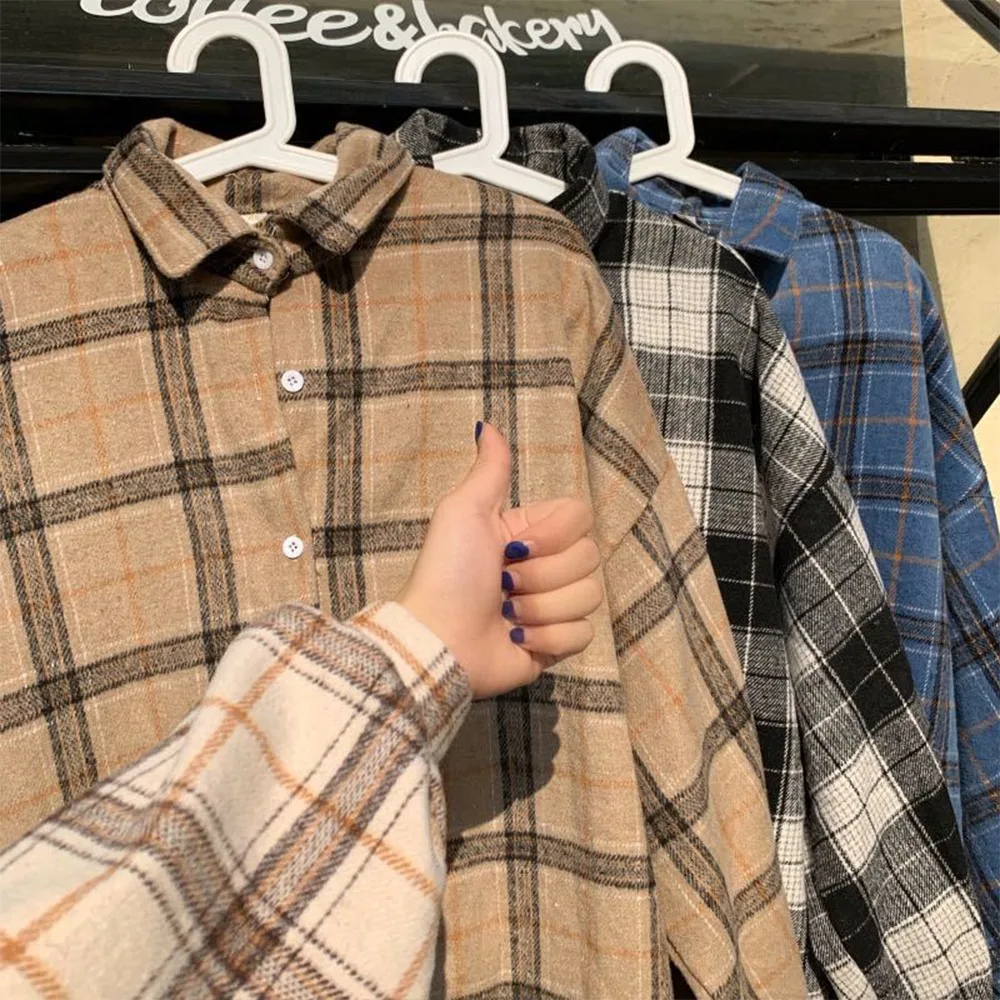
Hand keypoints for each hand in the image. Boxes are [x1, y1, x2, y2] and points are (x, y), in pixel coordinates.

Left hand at [398, 422, 601, 698]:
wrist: (437, 639)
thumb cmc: (446, 573)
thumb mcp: (464, 511)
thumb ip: (490, 470)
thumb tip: (486, 424)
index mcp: (530, 532)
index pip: (581, 516)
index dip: (555, 534)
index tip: (513, 545)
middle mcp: (546, 565)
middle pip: (589, 558)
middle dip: (542, 574)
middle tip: (502, 583)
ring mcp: (553, 606)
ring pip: (589, 596)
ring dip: (541, 608)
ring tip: (505, 614)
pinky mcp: (556, 643)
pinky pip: (583, 634)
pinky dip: (546, 637)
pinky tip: (516, 637)